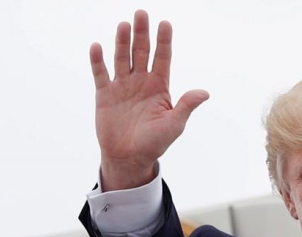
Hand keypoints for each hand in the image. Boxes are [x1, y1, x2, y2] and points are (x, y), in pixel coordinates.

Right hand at [89, 10, 208, 190]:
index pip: (163, 58)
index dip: (164, 41)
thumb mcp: (174, 125)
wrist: (129, 158)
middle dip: (142, 33)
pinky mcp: (104, 94)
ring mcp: (122, 86)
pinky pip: (101, 73)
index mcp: (159, 87)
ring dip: (122, 41)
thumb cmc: (155, 143)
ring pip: (122, 57)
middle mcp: (141, 82)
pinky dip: (98, 60)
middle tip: (142, 13)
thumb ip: (186, 106)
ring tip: (124, 25)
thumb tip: (205, 92)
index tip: (165, 24)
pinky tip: (97, 46)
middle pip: (142, 52)